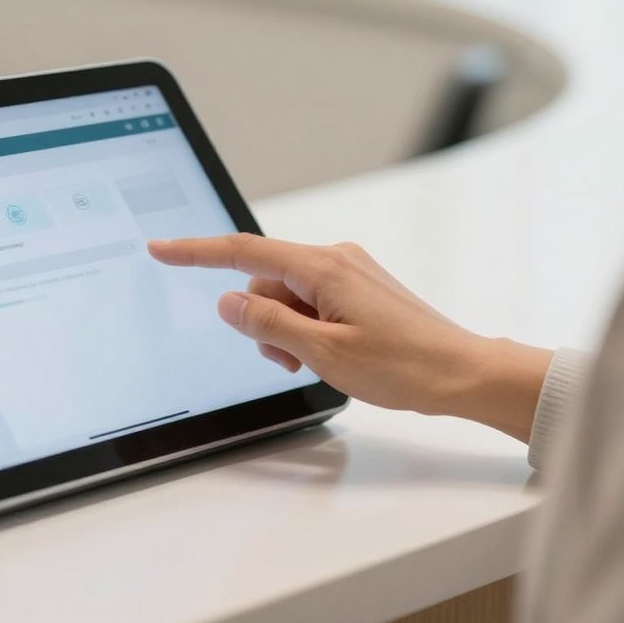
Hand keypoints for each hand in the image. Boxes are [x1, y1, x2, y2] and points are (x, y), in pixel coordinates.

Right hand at [148, 234, 552, 441]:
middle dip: (261, 322)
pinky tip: (328, 355)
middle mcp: (334, 259)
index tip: (161, 248)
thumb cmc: (403, 365)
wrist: (463, 373)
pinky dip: (306, 331)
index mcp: (322, 267)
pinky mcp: (358, 290)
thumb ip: (268, 325)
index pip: (242, 251)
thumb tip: (228, 302)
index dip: (195, 252)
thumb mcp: (322, 352)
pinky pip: (311, 304)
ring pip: (286, 298)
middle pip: (265, 283)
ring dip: (286, 333)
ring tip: (317, 363)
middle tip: (290, 361)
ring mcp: (348, 274)